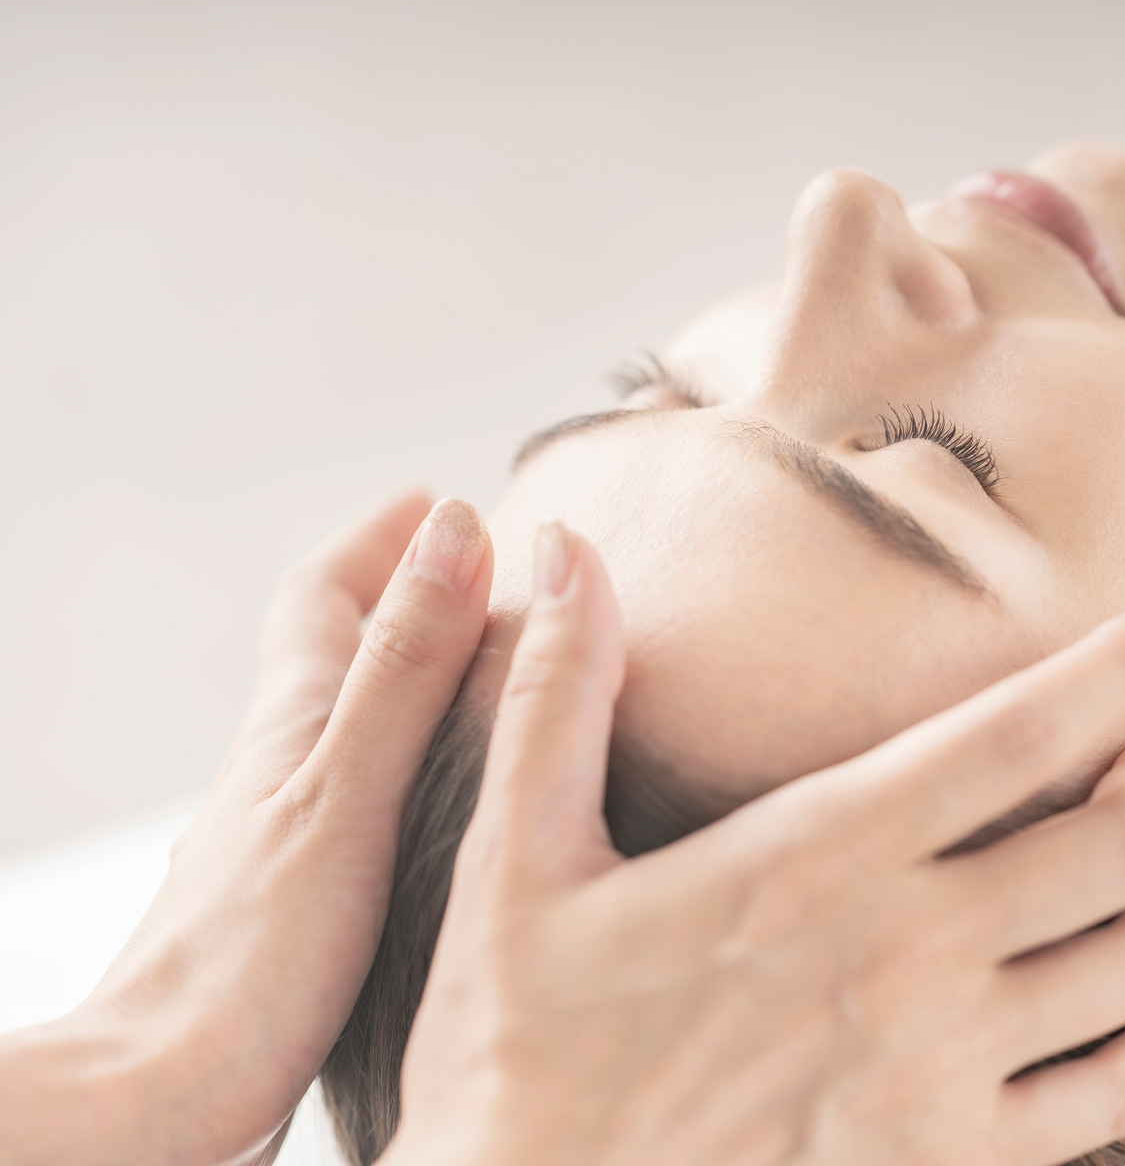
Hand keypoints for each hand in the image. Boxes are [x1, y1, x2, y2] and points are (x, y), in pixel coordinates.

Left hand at [0, 492, 492, 1165]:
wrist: (165, 1092)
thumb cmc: (253, 955)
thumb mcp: (351, 790)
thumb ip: (406, 667)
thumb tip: (453, 530)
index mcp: (296, 725)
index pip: (325, 593)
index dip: (382, 539)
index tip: (442, 500)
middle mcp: (285, 766)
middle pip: (337, 649)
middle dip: (405, 593)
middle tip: (481, 569)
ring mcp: (290, 833)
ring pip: (354, 723)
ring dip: (414, 678)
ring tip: (491, 672)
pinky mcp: (304, 897)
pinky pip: (366, 793)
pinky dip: (414, 761)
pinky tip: (455, 801)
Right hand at [385, 523, 1124, 1165]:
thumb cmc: (519, 1050)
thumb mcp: (516, 860)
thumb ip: (557, 697)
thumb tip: (561, 543)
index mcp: (815, 856)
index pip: (1010, 735)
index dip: (1117, 668)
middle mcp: (905, 954)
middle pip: (1115, 843)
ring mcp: (940, 1068)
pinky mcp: (949, 1162)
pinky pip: (1115, 1100)